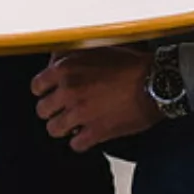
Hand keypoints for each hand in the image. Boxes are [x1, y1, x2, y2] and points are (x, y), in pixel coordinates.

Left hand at [32, 47, 160, 152]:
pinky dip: (81, 141)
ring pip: (54, 129)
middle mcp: (69, 91)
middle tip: (62, 110)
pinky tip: (88, 135)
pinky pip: (76, 145)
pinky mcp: (96, 132)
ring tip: (73, 124)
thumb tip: (55, 61)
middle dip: (52, 111)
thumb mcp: (95, 49)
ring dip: (64, 127)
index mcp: (66, 69)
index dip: (43, 91)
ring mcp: (81, 113)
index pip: (37, 86)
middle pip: (42, 110)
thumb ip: (71, 56)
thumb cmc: (131, 64)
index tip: (49, 94)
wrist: (156, 82)